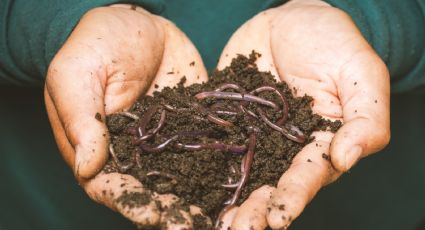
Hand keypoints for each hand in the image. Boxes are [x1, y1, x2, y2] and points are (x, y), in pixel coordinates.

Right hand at [44, 5, 209, 228]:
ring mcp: (166, 141)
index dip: (131, 203)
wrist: (138, 22)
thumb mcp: (78, 74)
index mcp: (99, 147)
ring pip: (181, 177)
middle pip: (150, 190)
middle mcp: (134, 152)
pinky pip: (205, 149)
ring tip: (220, 217)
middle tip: (193, 225)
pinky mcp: (192, 127)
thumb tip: (88, 168)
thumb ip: (82, 119)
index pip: (111, 186)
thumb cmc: (97, 43)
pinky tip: (238, 180)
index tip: (154, 215)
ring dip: (198, 198)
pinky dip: (219, 167)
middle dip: (171, 210)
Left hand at [217, 0, 389, 228]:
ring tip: (212, 224)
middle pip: (270, 185)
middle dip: (254, 211)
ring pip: (240, 175)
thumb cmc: (332, 42)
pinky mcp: (229, 122)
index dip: (293, 197)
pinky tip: (185, 185)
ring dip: (227, 200)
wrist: (289, 20)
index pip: (308, 176)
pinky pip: (214, 145)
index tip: (277, 218)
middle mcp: (285, 149)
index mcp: (320, 143)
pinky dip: (200, 165)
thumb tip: (346, 159)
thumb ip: (365, 118)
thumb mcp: (360, 73)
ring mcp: (254, 137)